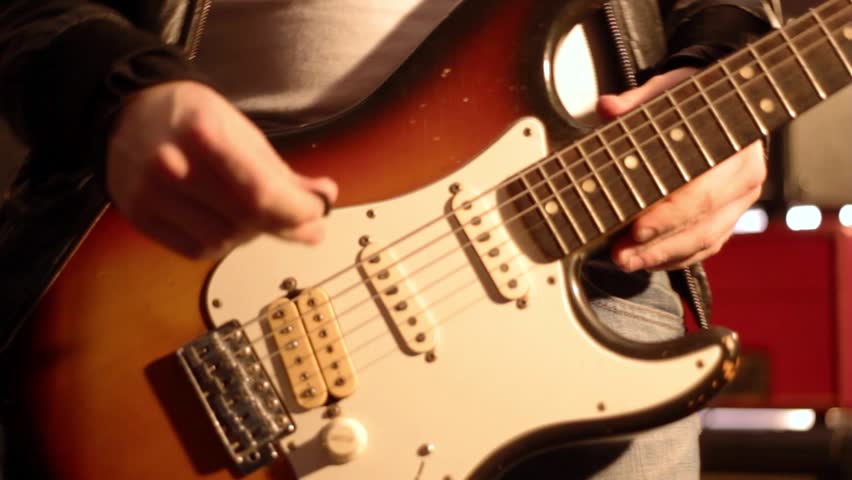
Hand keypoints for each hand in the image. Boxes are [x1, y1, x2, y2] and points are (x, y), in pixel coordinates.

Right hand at [106, 81, 336, 258]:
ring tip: (252, 213)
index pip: (261, 191)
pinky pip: (198, 250)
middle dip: (280, 223)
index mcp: (202, 132)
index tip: (317, 212)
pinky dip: (222, 243)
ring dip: (250, 234)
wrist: (130, 114)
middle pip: (244, 218)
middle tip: (298, 218)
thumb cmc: (194, 119)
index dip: (296, 210)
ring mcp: (150, 194)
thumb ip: (282, 174)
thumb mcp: (243, 133)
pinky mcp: (140, 217)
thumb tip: (324, 200)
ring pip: (223, 241)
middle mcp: (170, 165)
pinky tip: (225, 221)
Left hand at [596, 67, 765, 271]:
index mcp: (736, 147)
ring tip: (625, 262)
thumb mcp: (670, 92)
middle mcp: (745, 179)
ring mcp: (739, 202)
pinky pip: (704, 247)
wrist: (724, 107)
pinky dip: (674, 258)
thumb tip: (607, 107)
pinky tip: (645, 262)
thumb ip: (639, 102)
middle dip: (659, 244)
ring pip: (704, 240)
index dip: (669, 214)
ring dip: (662, 256)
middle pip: (703, 223)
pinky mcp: (730, 218)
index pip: (703, 191)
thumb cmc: (694, 100)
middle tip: (621, 255)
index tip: (636, 228)